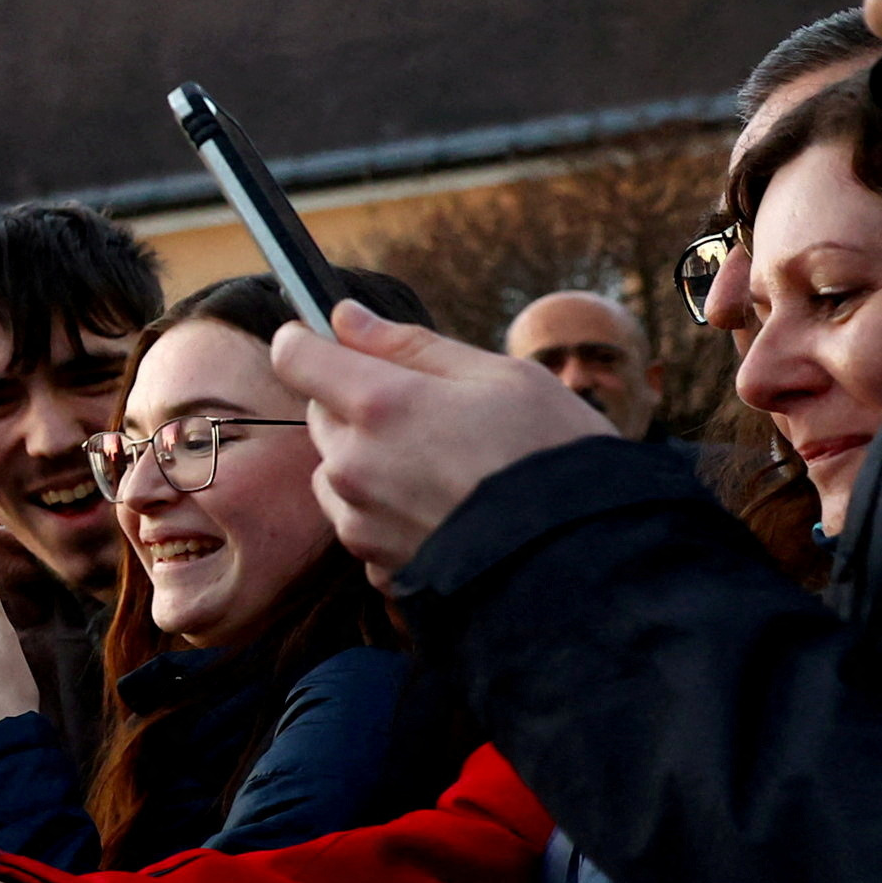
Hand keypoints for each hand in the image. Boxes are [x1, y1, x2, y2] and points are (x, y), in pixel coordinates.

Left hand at [271, 302, 607, 581]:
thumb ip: (411, 344)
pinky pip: (360, 522)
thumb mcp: (503, 378)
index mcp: (380, 405)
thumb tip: (345, 316)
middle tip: (431, 413)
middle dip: (357, 404)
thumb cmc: (555, 459)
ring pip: (335, 471)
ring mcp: (359, 521)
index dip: (308, 341)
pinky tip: (444, 512)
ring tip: (444, 469)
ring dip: (368, 461)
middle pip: (320, 414)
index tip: (330, 339)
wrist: (587, 564)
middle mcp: (353, 464)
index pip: (296, 356)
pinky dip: (386, 512)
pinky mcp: (373, 567)